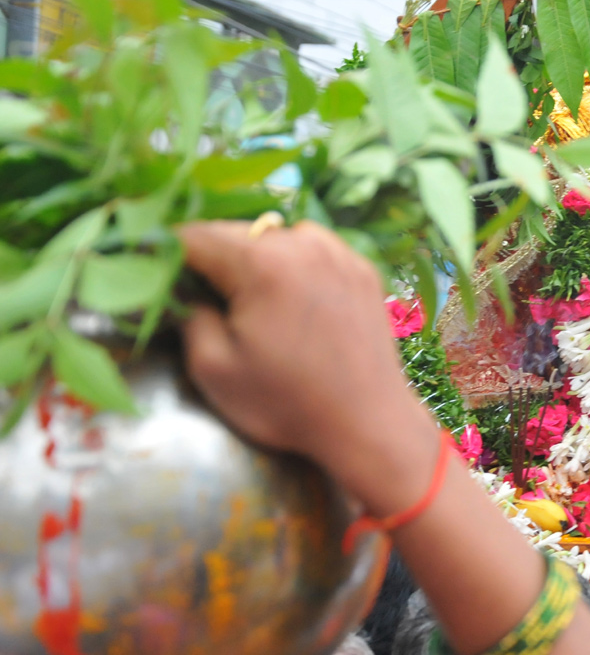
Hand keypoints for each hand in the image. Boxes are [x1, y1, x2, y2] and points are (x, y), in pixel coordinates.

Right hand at [178, 221, 432, 502]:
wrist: (369, 422)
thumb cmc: (286, 401)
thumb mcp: (213, 368)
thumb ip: (188, 314)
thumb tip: (181, 287)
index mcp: (262, 260)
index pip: (193, 235)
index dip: (166, 253)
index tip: (155, 275)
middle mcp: (303, 241)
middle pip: (237, 232)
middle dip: (213, 258)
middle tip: (202, 296)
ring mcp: (340, 251)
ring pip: (277, 237)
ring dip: (256, 259)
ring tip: (253, 302)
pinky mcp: (363, 267)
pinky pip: (314, 251)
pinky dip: (295, 265)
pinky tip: (294, 302)